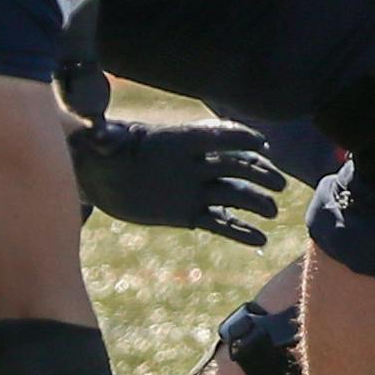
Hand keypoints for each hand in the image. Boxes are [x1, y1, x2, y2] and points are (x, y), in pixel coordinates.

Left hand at [73, 114, 285, 242]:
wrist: (102, 177)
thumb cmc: (102, 152)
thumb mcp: (100, 142)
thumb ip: (104, 137)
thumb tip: (96, 133)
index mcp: (178, 141)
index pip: (214, 136)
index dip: (237, 138)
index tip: (261, 144)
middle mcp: (193, 165)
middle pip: (233, 166)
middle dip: (257, 172)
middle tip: (277, 184)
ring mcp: (195, 190)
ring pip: (232, 195)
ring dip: (254, 202)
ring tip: (271, 212)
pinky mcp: (189, 214)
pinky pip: (219, 223)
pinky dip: (239, 232)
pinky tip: (259, 241)